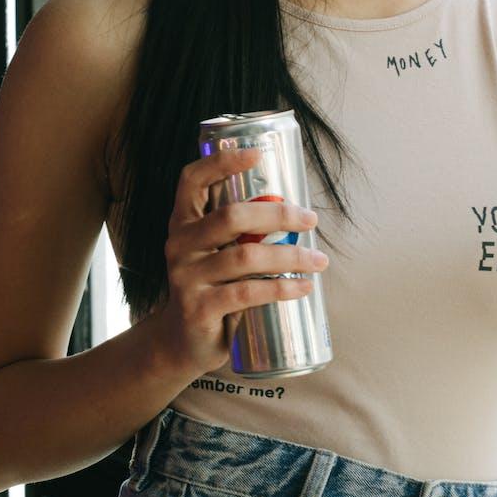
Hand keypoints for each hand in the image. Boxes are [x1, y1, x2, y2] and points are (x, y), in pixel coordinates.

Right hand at [145, 146, 327, 378]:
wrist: (181, 342)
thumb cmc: (210, 289)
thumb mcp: (214, 254)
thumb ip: (241, 234)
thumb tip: (299, 216)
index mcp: (183, 223)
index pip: (192, 180)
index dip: (222, 162)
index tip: (258, 154)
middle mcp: (179, 245)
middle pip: (230, 217)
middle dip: (277, 214)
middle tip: (310, 219)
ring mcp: (185, 277)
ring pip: (245, 257)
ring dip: (289, 255)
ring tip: (318, 260)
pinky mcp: (198, 308)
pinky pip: (247, 293)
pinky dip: (280, 287)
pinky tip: (303, 287)